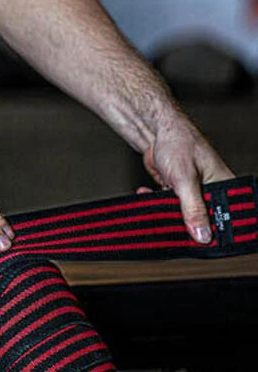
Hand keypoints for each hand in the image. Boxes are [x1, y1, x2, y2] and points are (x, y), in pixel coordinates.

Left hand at [143, 115, 233, 243]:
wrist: (155, 131)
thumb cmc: (178, 143)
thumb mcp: (185, 178)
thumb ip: (193, 208)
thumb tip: (202, 235)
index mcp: (224, 187)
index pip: (224, 220)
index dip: (211, 232)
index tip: (195, 240)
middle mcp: (211, 191)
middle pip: (202, 221)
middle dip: (184, 223)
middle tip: (169, 221)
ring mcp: (193, 192)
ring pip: (182, 215)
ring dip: (166, 210)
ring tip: (155, 202)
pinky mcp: (176, 191)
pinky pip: (168, 205)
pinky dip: (156, 202)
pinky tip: (146, 194)